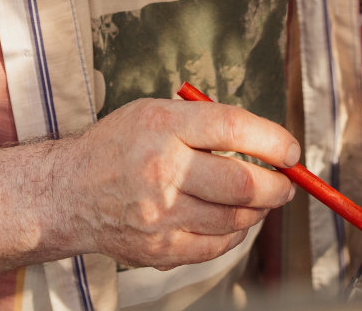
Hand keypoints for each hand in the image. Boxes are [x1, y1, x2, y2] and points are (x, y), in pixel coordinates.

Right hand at [43, 97, 299, 268]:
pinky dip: (235, 233)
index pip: (233, 129)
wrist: (69, 192)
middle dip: (278, 185)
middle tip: (287, 183)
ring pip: (235, 218)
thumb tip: (269, 144)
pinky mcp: (159, 248)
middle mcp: (162, 170)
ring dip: (260, 210)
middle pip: (242, 182)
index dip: (273, 140)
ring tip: (261, 200)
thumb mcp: (156, 112)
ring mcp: (160, 214)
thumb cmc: (120, 145)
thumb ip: (208, 122)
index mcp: (163, 125)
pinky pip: (216, 246)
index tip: (291, 150)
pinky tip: (233, 220)